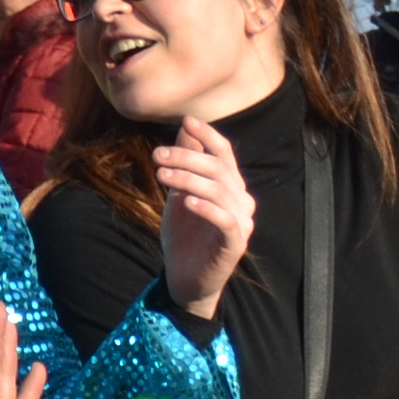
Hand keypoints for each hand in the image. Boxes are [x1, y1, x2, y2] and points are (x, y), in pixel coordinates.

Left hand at [153, 117, 252, 319]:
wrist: (184, 277)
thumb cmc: (184, 235)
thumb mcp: (179, 194)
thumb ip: (185, 164)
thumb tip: (186, 126)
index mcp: (230, 186)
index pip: (224, 154)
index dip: (209, 136)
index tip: (187, 121)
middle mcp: (241, 200)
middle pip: (219, 170)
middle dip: (187, 158)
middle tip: (157, 156)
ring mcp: (242, 222)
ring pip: (220, 192)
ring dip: (189, 181)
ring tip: (162, 176)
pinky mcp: (235, 244)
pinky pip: (226, 221)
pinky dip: (207, 209)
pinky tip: (187, 202)